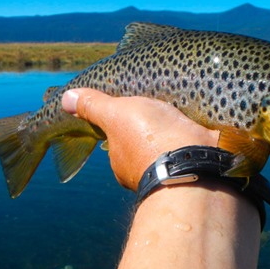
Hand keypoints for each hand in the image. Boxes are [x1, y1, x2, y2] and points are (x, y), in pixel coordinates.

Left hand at [62, 88, 219, 190]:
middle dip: (153, 129)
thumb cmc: (150, 140)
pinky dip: (198, 137)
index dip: (126, 123)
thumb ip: (94, 106)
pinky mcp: (202, 163)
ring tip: (187, 111)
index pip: (119, 139)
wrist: (198, 162)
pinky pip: (196, 147)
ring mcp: (177, 168)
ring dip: (178, 132)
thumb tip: (66, 99)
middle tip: (163, 108)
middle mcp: (147, 169)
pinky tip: (203, 122)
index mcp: (123, 160)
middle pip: (146, 143)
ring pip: (173, 146)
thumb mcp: (117, 114)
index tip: (135, 111)